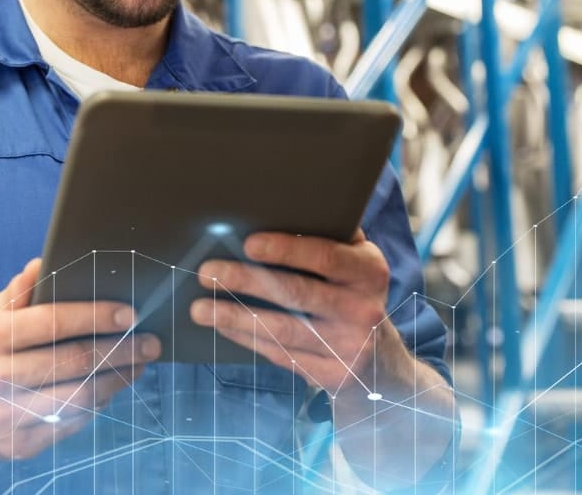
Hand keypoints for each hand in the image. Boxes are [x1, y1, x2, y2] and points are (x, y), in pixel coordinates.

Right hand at [0, 258, 160, 459]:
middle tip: (151, 341)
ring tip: (140, 362)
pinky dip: (98, 403)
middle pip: (73, 362)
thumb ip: (20, 291)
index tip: (130, 313)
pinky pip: (73, 422)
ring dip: (117, 379)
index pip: (53, 322)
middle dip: (120, 350)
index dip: (96, 316)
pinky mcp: (23, 445)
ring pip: (79, 397)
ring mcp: (10, 416)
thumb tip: (45, 262)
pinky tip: (113, 386)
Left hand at [188, 231, 409, 396]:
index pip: (325, 256)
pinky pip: (280, 355)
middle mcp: (363, 310)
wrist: (382, 366)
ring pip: (282, 330)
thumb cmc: (354, 295)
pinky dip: (247, 339)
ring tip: (199, 308)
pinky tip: (222, 326)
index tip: (248, 243)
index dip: (286, 249)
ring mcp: (348, 347)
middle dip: (246, 281)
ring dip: (235, 317)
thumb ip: (333, 235)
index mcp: (369, 272)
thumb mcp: (358, 263)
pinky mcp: (331, 377)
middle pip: (296, 293)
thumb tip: (285, 203)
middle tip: (207, 272)